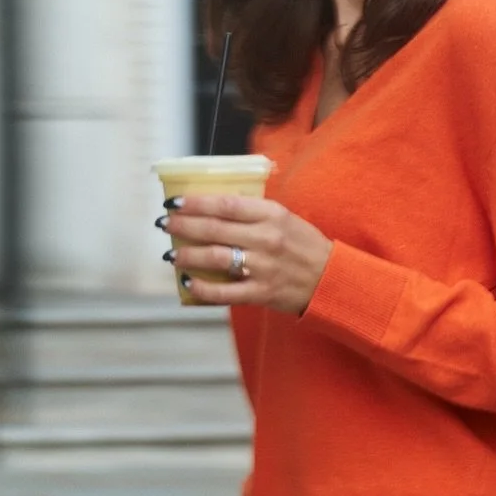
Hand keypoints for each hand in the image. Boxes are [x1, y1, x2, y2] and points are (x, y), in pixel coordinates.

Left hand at [158, 194, 332, 313]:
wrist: (330, 279)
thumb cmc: (304, 245)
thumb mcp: (284, 218)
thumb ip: (253, 212)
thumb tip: (212, 206)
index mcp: (272, 214)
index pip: (225, 205)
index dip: (196, 202)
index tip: (175, 202)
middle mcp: (266, 238)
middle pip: (214, 229)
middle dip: (183, 225)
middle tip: (164, 224)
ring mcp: (263, 267)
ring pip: (215, 258)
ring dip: (187, 255)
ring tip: (170, 253)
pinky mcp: (261, 293)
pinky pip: (225, 292)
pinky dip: (203, 288)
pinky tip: (187, 282)